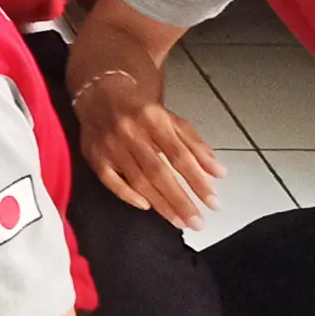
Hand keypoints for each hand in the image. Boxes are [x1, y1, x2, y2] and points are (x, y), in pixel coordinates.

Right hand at [75, 69, 222, 230]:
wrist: (101, 94)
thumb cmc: (141, 111)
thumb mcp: (173, 121)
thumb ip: (196, 146)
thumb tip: (218, 173)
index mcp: (154, 119)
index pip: (180, 156)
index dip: (197, 181)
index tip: (212, 202)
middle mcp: (131, 132)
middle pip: (158, 172)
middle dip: (180, 200)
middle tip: (197, 221)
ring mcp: (111, 145)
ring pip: (138, 180)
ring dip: (161, 204)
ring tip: (179, 221)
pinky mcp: (95, 156)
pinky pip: (111, 181)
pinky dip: (128, 195)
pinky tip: (146, 206)